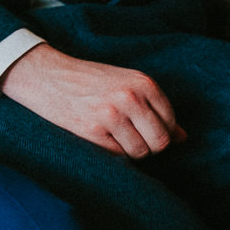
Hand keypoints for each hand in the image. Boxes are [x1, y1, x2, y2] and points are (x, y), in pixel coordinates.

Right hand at [0, 43, 184, 157]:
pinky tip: (98, 135)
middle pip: (160, 142)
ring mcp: (111, 114)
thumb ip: (154, 107)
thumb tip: (182, 137)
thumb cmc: (88, 80)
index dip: (159, 131)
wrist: (46, 75)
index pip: (170, 123)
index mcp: (143, 83)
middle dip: (148, 145)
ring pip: (140, 152)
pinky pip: (118, 154)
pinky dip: (111, 150)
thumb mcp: (126, 84)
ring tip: (113, 134)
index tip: (142, 127)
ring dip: (129, 149)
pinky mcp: (92, 130)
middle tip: (130, 136)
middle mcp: (130, 97)